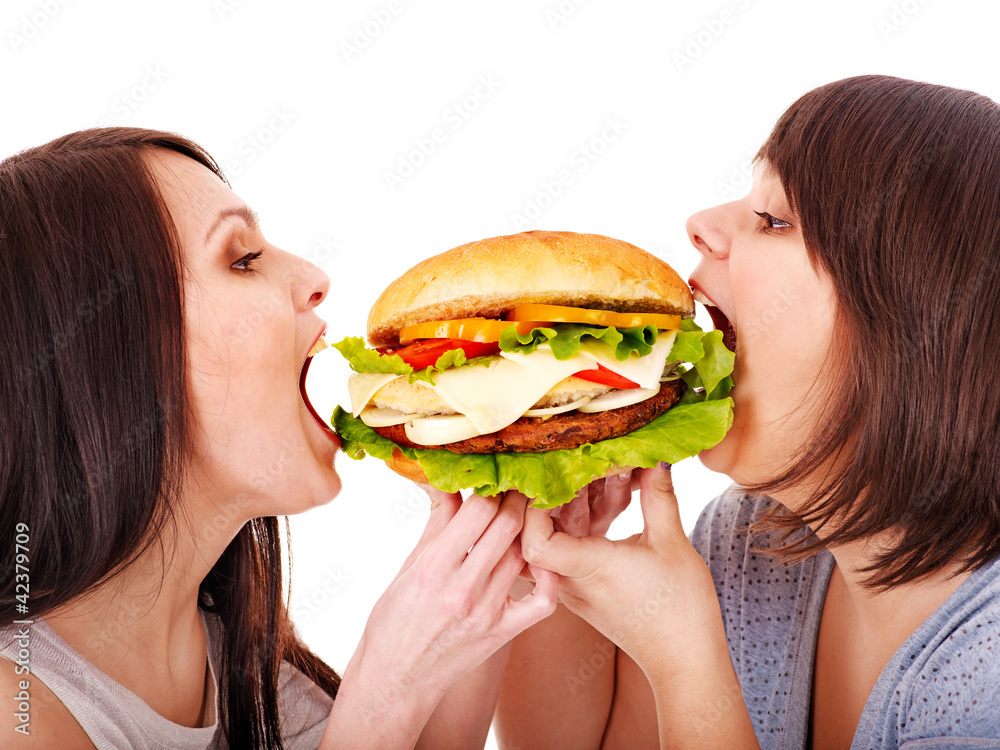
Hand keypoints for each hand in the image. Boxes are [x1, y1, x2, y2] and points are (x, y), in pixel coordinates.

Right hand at [340, 487, 557, 731]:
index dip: (490, 486)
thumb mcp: (409, 564)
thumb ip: (436, 520)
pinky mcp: (503, 634)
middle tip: (517, 485)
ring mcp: (487, 613)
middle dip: (515, 498)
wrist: (395, 680)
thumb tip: (443, 476)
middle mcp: (462, 589)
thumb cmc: (394, 620)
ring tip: (527, 513)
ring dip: (529, 529)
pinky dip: (547, 575)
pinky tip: (537, 559)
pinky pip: (543, 600)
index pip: (478, 509)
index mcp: (433, 567)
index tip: (493, 476)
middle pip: (508, 525)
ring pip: (524, 554)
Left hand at [520, 463, 723, 679]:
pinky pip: (572, 550)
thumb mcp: (673, 543)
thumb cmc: (681, 609)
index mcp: (586, 568)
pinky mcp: (585, 588)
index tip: (554, 476)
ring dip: (574, 506)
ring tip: (598, 475)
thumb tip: (654, 456)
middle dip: (557, 494)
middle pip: (539, 531)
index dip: (534, 507)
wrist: (684, 660)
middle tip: (577, 463)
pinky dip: (585, 523)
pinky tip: (608, 500)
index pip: (533, 541)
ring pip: (557, 538)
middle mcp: (570, 580)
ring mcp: (575, 587)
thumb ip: (658, 495)